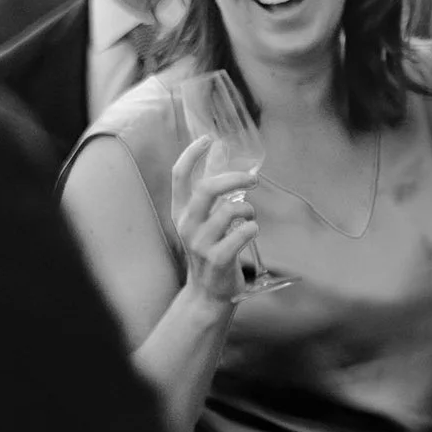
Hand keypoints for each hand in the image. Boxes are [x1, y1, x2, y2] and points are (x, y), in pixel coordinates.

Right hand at [170, 135, 261, 304]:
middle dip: (234, 179)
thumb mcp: (204, 215)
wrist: (208, 291)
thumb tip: (220, 147)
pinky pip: (241, 234)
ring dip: (248, 208)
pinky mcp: (217, 260)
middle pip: (206, 189)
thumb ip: (211, 182)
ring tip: (249, 216)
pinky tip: (250, 232)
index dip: (191, 154)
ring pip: (229, 211)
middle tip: (252, 180)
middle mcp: (186, 225)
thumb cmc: (210, 246)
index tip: (207, 139)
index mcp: (181, 211)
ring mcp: (200, 244)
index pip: (178, 175)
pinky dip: (252, 228)